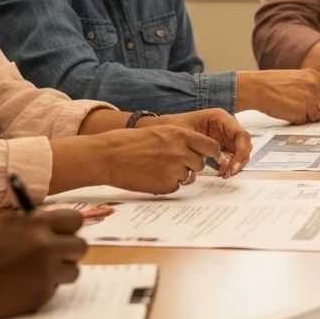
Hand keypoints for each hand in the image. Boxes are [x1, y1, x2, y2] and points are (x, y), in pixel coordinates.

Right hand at [0, 208, 86, 318]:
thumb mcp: (0, 225)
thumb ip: (30, 222)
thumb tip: (54, 220)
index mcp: (36, 224)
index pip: (74, 220)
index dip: (70, 228)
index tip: (65, 233)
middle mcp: (45, 246)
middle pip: (80, 247)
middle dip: (70, 251)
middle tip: (58, 254)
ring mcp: (45, 272)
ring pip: (73, 272)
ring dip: (60, 272)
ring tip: (38, 272)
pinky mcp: (39, 295)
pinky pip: (53, 289)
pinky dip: (42, 288)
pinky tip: (21, 287)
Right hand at [56, 124, 224, 193]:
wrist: (107, 156)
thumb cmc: (130, 142)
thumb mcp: (159, 131)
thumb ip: (180, 139)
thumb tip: (198, 150)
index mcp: (181, 134)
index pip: (211, 146)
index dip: (212, 153)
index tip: (212, 157)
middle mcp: (181, 151)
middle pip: (201, 164)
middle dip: (192, 165)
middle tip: (175, 163)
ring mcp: (174, 169)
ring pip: (188, 176)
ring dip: (178, 175)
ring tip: (157, 168)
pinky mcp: (166, 185)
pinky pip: (175, 187)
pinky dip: (166, 184)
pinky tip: (151, 177)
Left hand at [156, 108, 251, 176]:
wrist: (161, 129)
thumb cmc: (172, 127)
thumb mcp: (188, 134)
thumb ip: (206, 146)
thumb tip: (222, 160)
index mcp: (220, 117)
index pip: (241, 135)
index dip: (241, 151)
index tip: (233, 166)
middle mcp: (225, 126)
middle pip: (243, 144)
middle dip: (239, 160)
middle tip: (229, 173)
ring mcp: (224, 136)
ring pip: (239, 151)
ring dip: (235, 164)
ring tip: (224, 174)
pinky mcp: (220, 145)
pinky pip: (231, 156)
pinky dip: (229, 165)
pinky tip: (221, 172)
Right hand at [237, 69, 319, 123]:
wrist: (258, 87)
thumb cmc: (274, 83)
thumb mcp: (298, 77)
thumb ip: (314, 85)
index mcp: (314, 76)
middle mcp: (315, 87)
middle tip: (308, 110)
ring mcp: (309, 99)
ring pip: (318, 116)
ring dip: (308, 116)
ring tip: (293, 106)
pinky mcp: (301, 111)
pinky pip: (305, 121)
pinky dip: (298, 119)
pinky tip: (288, 110)